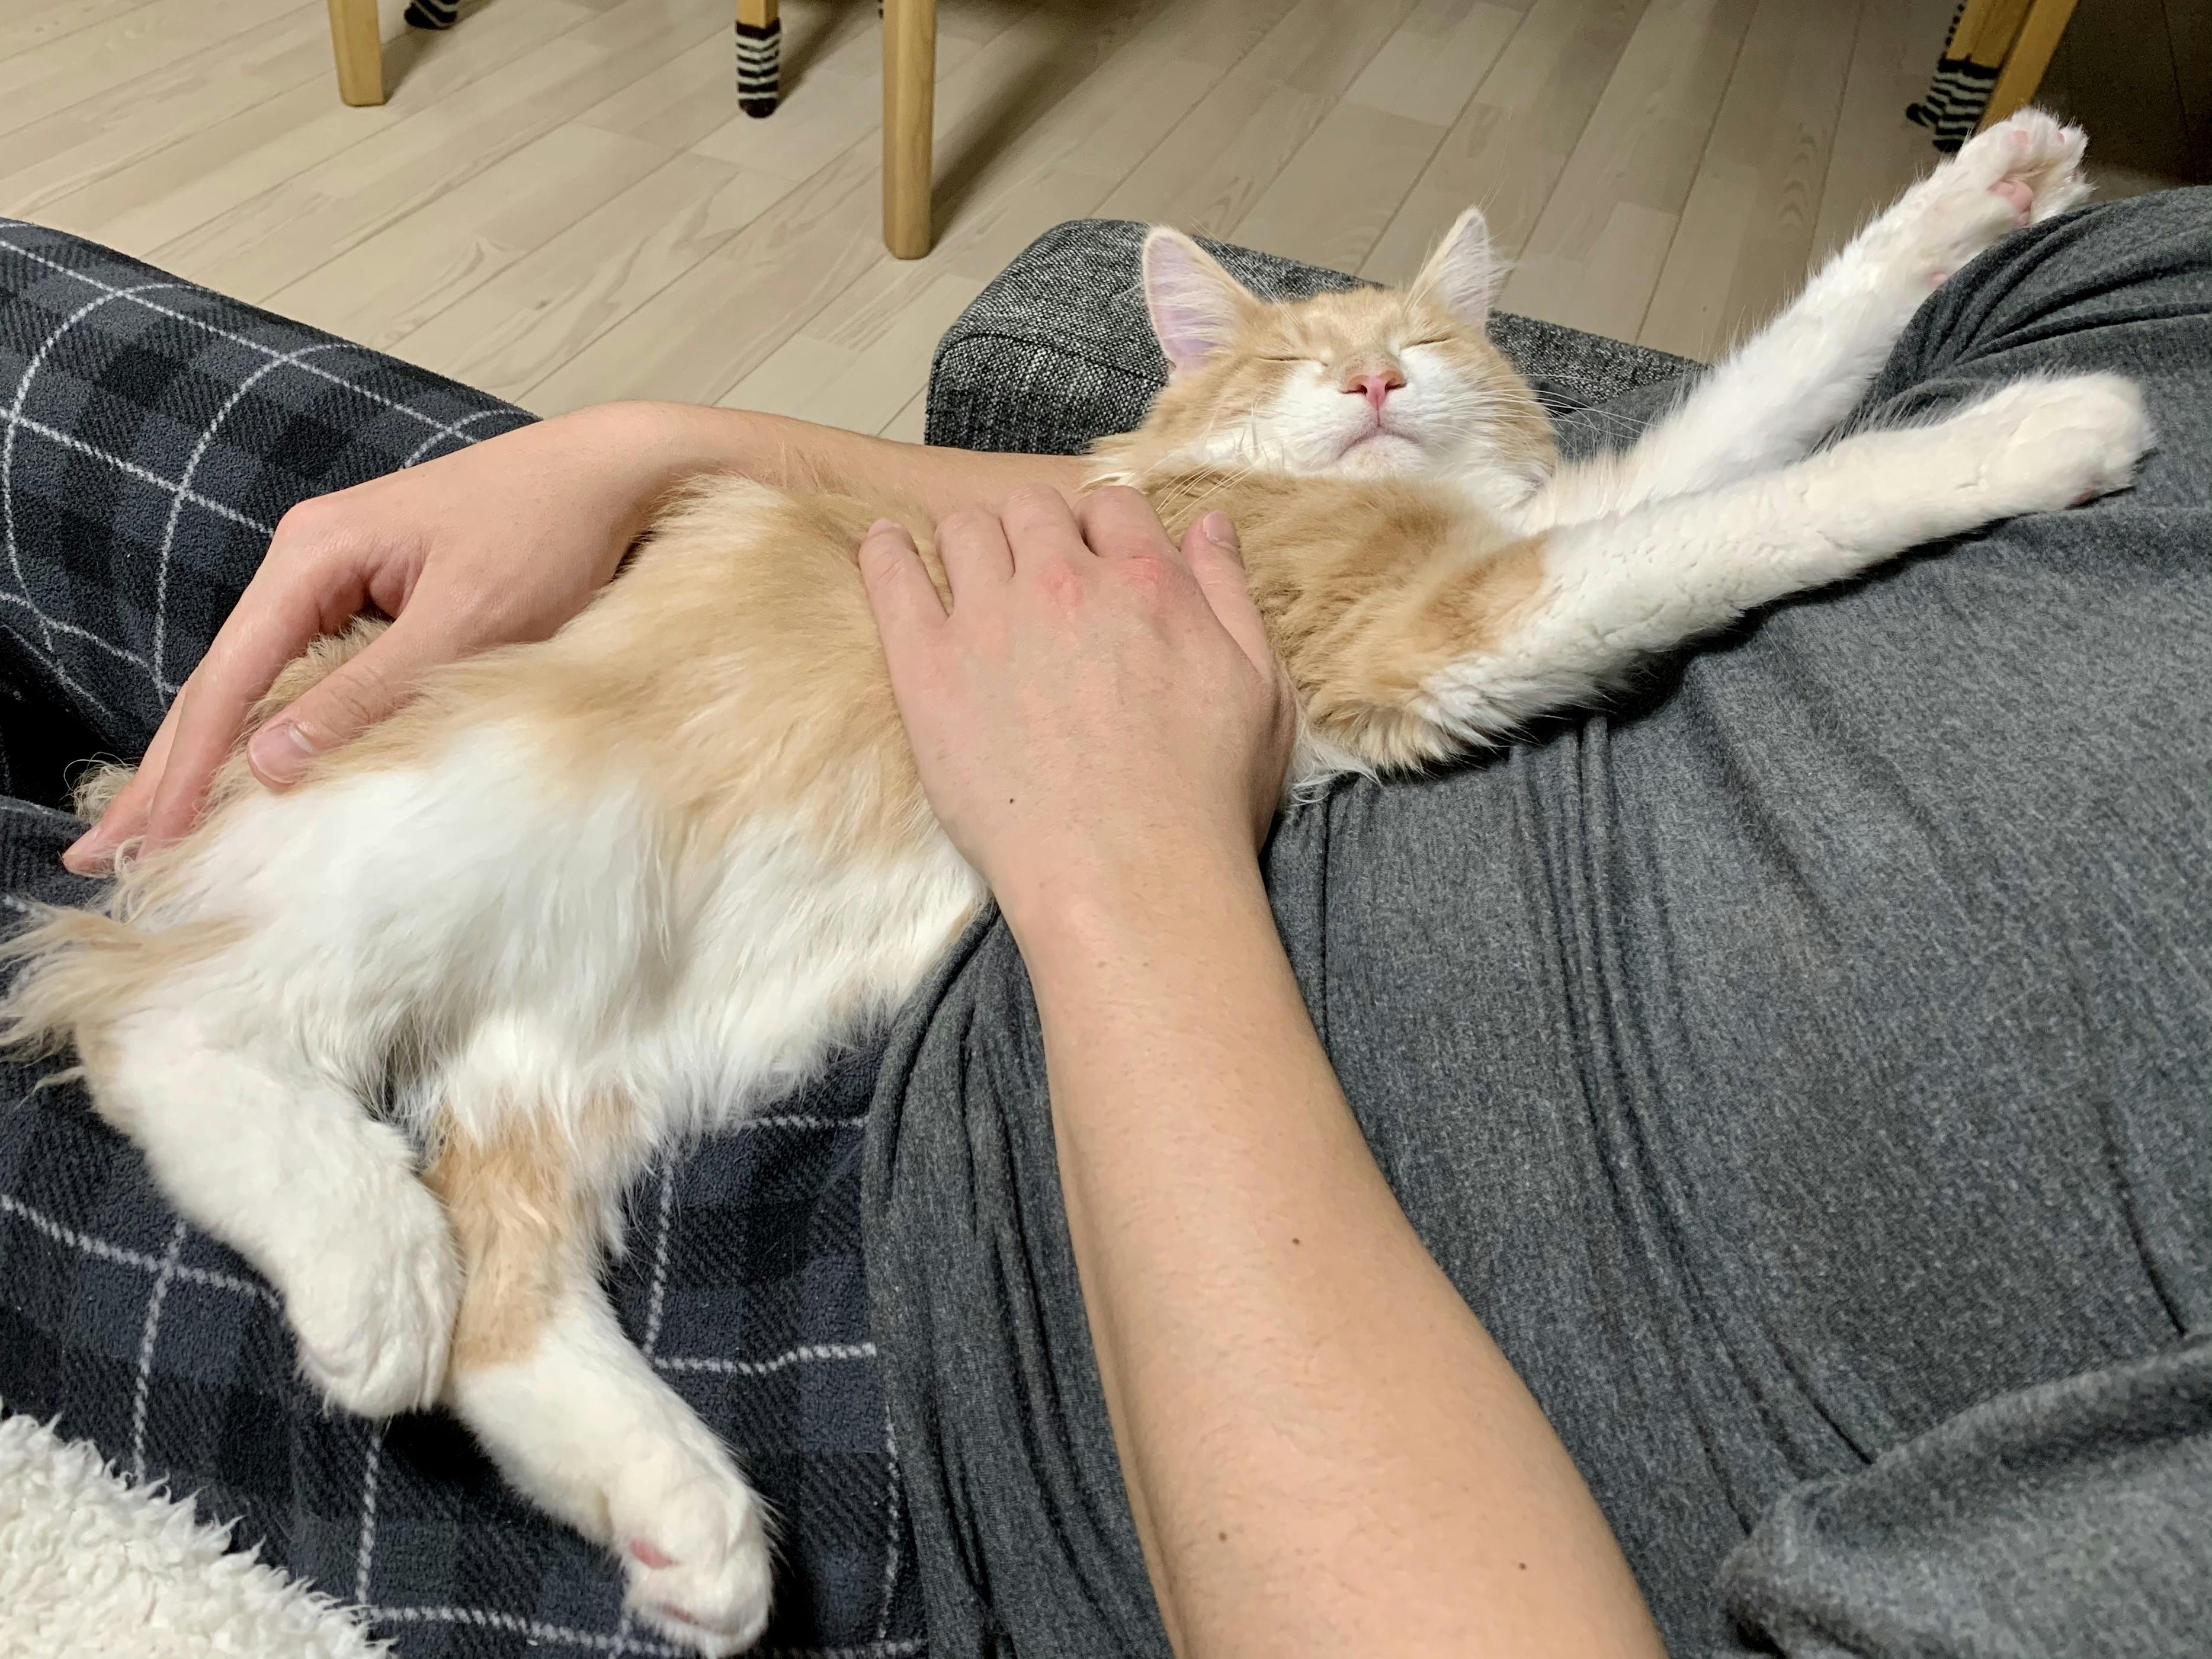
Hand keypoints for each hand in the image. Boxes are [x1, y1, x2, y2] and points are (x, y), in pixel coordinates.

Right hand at [64, 402, 685, 873]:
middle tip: (104, 849)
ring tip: (151, 824)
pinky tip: (243, 770)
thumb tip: (270, 762)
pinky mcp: (373, 593)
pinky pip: (300, 670)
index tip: (151, 835)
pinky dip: (266, 725)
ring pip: (255, 679)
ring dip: (207, 752)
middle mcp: (309, 559)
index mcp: (315, 555)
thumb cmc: (549, 537)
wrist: (610, 475)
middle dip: (166, 765)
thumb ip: (368, 694)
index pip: (231, 677)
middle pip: (222, 678)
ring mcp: (338, 574)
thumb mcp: (465, 625)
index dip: (188, 765)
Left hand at [859, 485, 1295, 930]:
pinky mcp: (928, 670)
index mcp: (1147, 582)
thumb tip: (1208, 524)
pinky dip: (886, 552)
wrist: (1129, 876)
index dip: (1102, 526)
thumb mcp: (1259, 687)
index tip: (1094, 556)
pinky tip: (886, 548)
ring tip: (970, 575)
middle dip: (1037, 530)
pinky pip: (891, 578)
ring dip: (972, 542)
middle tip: (1035, 575)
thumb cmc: (1204, 799)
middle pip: (1032, 509)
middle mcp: (1064, 583)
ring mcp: (989, 622)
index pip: (1111, 504)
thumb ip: (1228, 593)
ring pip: (964, 530)